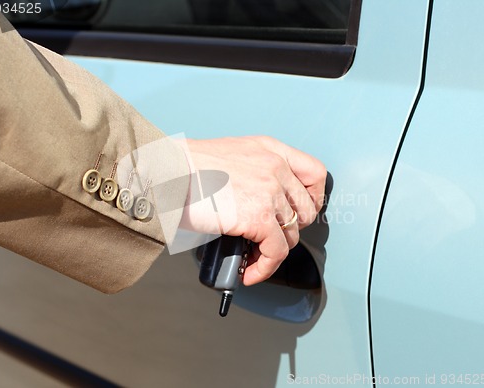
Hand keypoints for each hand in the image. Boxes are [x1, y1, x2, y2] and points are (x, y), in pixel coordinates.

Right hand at [180, 136, 326, 285]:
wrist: (167, 173)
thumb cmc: (187, 166)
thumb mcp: (232, 155)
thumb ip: (256, 171)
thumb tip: (263, 202)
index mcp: (271, 150)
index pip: (315, 173)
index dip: (314, 198)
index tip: (301, 212)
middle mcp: (275, 168)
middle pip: (305, 210)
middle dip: (290, 229)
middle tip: (270, 237)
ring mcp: (269, 192)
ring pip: (290, 235)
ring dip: (273, 251)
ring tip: (254, 258)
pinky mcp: (258, 217)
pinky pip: (275, 253)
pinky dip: (264, 268)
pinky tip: (250, 272)